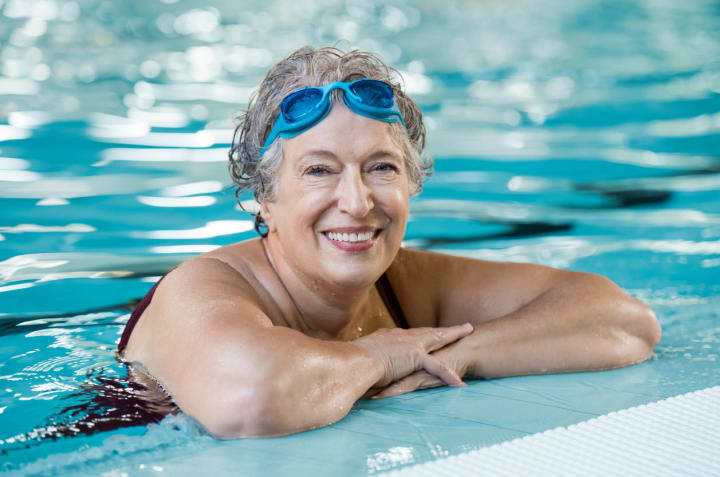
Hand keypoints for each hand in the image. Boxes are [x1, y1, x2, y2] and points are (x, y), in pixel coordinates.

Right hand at [352, 323, 473, 392]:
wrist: (353, 363)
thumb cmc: (351, 364)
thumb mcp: (361, 359)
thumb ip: (368, 362)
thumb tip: (362, 368)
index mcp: (389, 338)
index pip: (411, 335)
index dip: (423, 334)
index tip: (430, 333)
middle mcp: (401, 337)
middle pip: (428, 331)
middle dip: (446, 329)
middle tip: (463, 325)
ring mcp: (409, 344)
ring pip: (438, 339)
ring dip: (454, 335)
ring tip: (469, 332)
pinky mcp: (414, 356)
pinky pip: (437, 367)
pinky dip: (448, 375)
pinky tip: (459, 382)